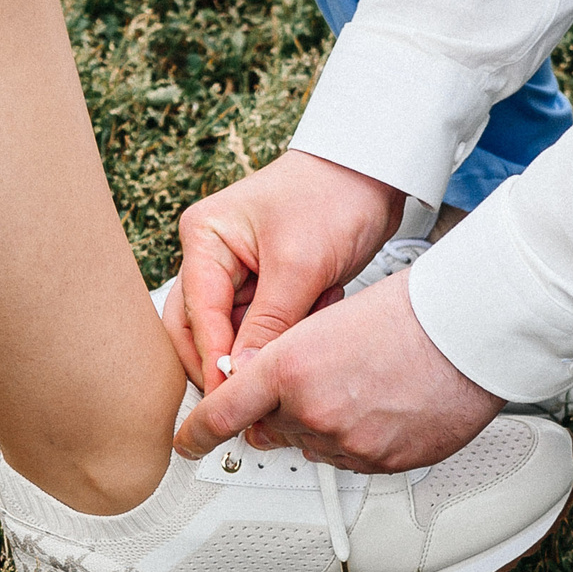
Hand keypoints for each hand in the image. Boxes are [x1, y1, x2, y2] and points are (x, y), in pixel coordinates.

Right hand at [166, 149, 407, 388]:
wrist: (376, 173)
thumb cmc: (334, 195)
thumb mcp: (300, 265)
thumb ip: (268, 325)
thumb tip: (242, 377)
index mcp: (204, 238)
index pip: (196, 314)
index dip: (212, 359)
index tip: (230, 398)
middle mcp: (212, 257)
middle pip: (199, 329)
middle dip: (227, 361)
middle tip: (254, 397)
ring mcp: (239, 274)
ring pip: (234, 334)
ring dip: (267, 343)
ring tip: (311, 317)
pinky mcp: (267, 287)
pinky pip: (265, 328)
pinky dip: (290, 331)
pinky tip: (322, 303)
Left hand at [175, 272, 503, 472]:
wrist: (467, 330)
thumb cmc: (407, 314)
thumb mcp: (325, 320)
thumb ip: (286, 360)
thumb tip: (266, 399)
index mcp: (288, 367)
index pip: (223, 410)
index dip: (198, 431)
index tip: (186, 442)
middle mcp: (311, 411)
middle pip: (272, 428)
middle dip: (284, 411)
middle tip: (321, 379)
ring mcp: (346, 441)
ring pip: (313, 445)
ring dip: (325, 423)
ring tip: (365, 382)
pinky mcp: (379, 462)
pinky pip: (352, 459)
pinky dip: (360, 438)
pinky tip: (386, 404)